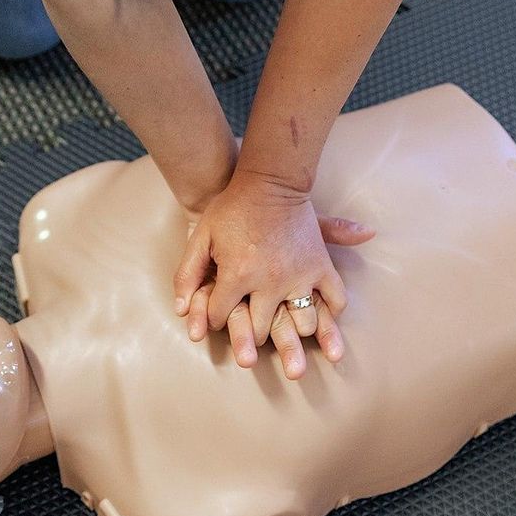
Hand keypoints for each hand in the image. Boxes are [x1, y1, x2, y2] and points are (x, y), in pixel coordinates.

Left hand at [173, 169, 373, 377]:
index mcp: (237, 275)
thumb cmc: (230, 208)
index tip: (218, 314)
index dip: (214, 318)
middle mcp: (270, 282)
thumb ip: (186, 275)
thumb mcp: (200, 238)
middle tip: (251, 324)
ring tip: (286, 325)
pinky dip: (332, 310)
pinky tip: (322, 313)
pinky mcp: (321, 265)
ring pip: (301, 323)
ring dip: (292, 330)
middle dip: (250, 333)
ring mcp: (299, 275)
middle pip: (259, 329)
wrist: (269, 181)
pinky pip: (335, 297)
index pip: (220, 316)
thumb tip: (180, 310)